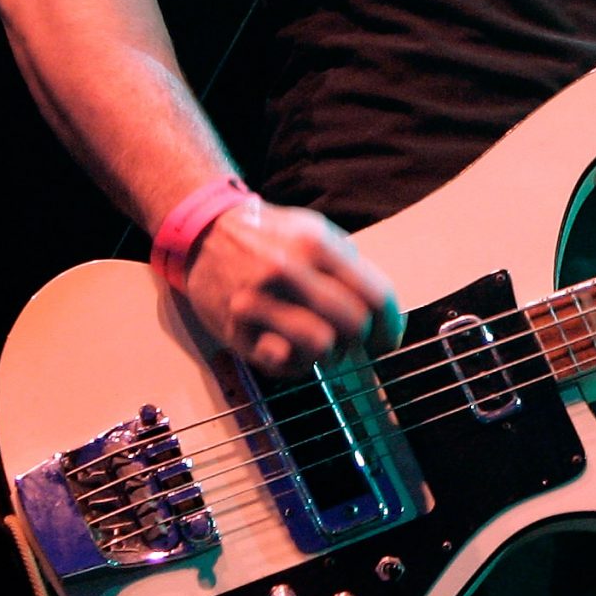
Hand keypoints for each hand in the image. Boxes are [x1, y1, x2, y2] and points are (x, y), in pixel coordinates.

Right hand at [179, 200, 405, 374]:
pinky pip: (283, 363)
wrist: (205, 232)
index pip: (376, 296)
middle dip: (364, 341)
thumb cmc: (270, 237)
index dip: (391, 325)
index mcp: (316, 244)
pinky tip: (293, 348)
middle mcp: (287, 270)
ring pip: (323, 347)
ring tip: (324, 345)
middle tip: (358, 343)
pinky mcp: (237, 330)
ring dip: (332, 354)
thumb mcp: (315, 232)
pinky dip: (295, 363)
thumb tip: (387, 313)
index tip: (388, 338)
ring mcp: (259, 301)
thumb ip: (350, 268)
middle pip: (354, 325)